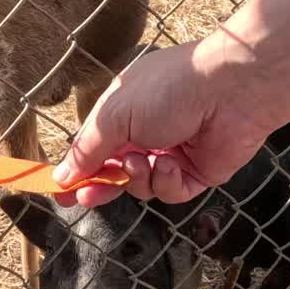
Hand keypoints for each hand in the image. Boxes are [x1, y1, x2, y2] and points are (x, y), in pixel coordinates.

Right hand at [52, 40, 273, 207]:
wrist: (230, 90)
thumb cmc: (169, 88)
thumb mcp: (115, 115)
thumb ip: (87, 149)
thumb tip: (62, 176)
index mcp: (125, 112)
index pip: (94, 148)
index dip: (77, 170)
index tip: (59, 192)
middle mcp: (148, 133)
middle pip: (116, 172)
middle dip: (101, 185)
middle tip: (86, 199)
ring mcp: (173, 154)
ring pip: (141, 185)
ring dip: (137, 177)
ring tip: (142, 160)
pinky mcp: (197, 173)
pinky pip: (170, 191)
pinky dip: (166, 180)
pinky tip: (171, 162)